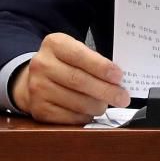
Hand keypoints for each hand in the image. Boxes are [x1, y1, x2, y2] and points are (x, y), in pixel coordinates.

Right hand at [10, 32, 130, 124]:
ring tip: (107, 104)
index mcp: (54, 44)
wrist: (35, 77)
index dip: (102, 67)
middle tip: (122, 97)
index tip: (119, 76)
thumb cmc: (64, 63)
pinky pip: (68, 117)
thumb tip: (117, 79)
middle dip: (105, 90)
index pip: (80, 55)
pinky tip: (91, 112)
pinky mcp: (39, 109)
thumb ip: (92, 60)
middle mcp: (42, 65)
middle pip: (79, 80)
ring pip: (75, 101)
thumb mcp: (74, 50)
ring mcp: (38, 88)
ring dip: (96, 105)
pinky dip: (84, 116)